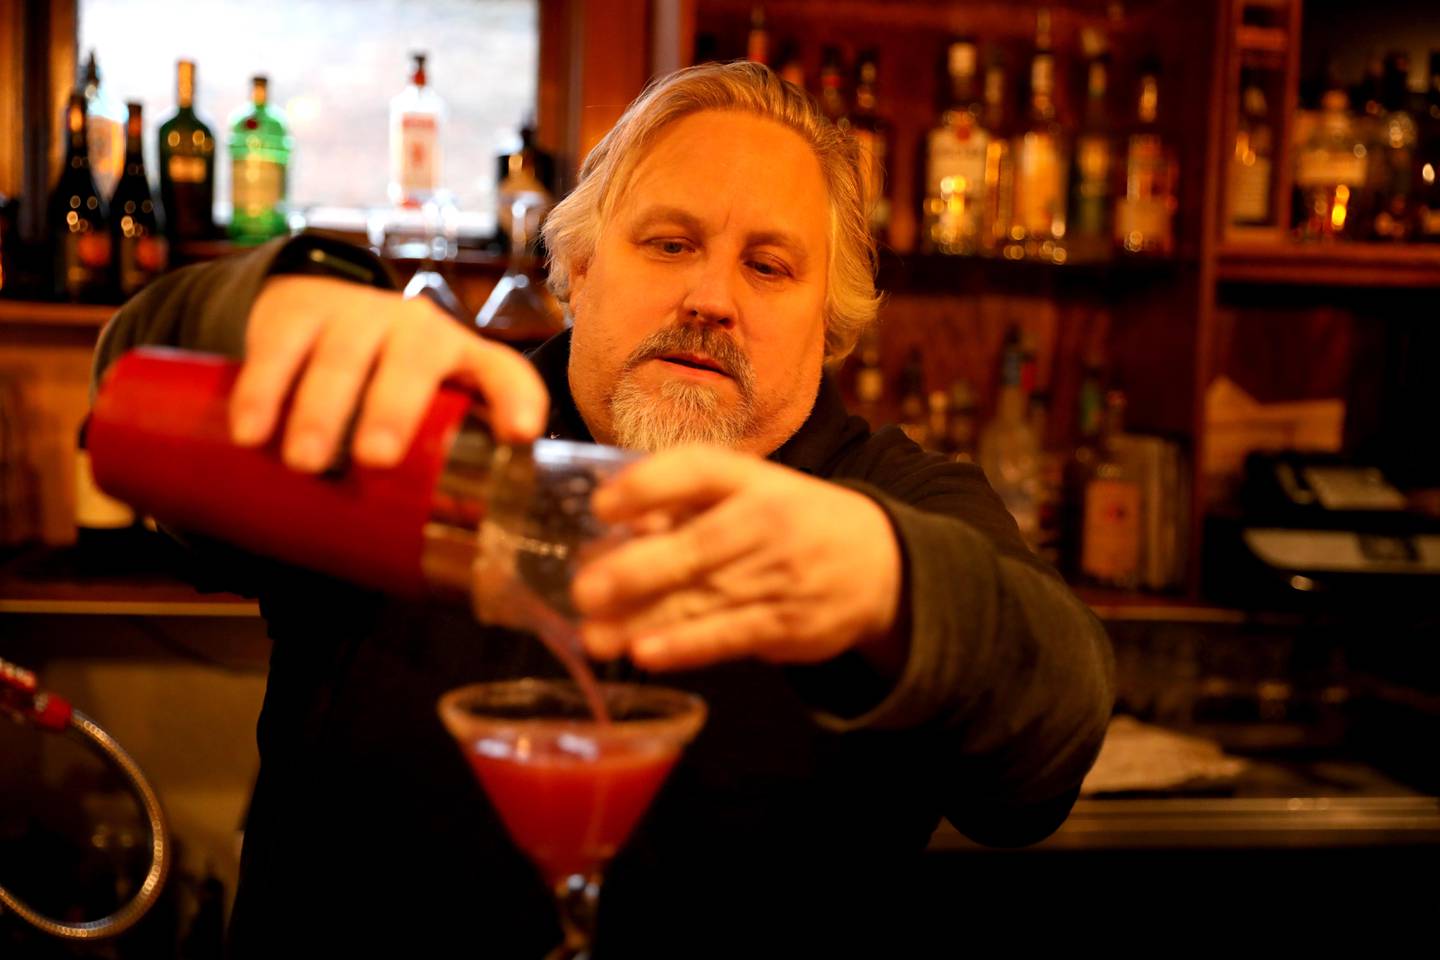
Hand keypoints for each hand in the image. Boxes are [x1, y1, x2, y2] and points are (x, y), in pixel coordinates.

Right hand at [230, 275, 547, 470]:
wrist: (315, 309)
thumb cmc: (383, 384)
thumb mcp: (420, 414)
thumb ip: (429, 473)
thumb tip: (439, 574)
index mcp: (463, 361)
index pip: (504, 373)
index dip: (516, 399)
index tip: (518, 434)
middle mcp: (419, 330)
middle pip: (416, 360)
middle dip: (396, 409)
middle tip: (375, 459)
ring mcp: (359, 314)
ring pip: (344, 355)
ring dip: (322, 409)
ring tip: (304, 463)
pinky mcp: (300, 310)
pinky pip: (281, 345)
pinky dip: (263, 390)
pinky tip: (250, 433)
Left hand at [571, 446, 903, 673]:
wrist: (882, 564)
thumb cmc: (791, 522)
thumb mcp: (750, 493)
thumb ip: (683, 506)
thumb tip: (606, 533)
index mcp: (752, 478)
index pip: (700, 469)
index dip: (649, 485)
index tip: (601, 505)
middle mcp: (768, 521)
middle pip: (698, 545)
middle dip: (636, 569)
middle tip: (583, 589)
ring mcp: (781, 575)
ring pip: (703, 600)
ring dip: (643, 620)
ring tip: (590, 635)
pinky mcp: (788, 624)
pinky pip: (728, 636)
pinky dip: (685, 647)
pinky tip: (643, 653)